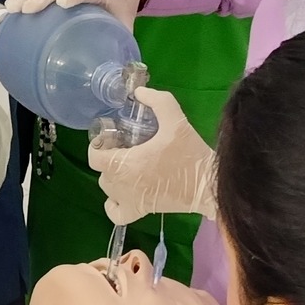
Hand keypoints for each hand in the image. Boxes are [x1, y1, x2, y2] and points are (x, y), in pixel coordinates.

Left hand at [88, 85, 216, 223]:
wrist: (210, 185)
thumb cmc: (190, 154)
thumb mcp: (175, 120)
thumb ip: (157, 101)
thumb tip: (139, 92)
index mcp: (125, 163)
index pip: (94, 156)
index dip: (99, 144)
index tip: (114, 137)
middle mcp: (122, 185)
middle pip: (102, 170)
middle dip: (110, 157)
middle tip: (128, 147)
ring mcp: (130, 201)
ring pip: (108, 189)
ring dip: (114, 176)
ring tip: (131, 166)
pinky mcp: (140, 212)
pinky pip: (115, 213)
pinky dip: (114, 204)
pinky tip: (125, 193)